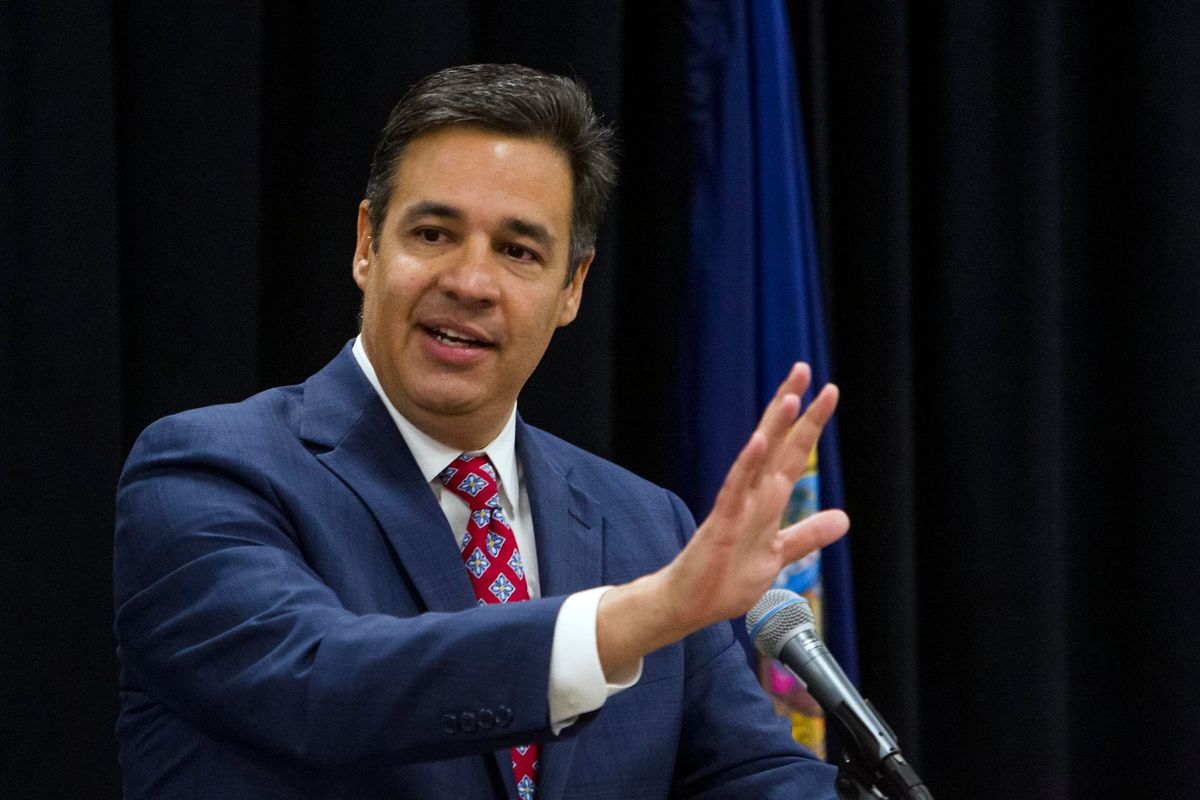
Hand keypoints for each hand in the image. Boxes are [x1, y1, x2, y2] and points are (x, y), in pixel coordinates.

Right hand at [596, 363, 849, 675]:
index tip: (826, 391)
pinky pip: (734, 490)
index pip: (793, 453)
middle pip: (777, 443)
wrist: (690, 604)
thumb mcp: (779, 554)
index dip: (809, 423)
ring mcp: (736, 507)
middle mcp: (753, 495)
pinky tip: (756, 442)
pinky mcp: (721, 524)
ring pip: (758, 459)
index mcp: (768, 500)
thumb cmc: (727, 578)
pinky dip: (746, 465)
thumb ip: (808, 534)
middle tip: (803, 367)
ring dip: (772, 428)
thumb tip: (843, 518)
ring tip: (789, 396)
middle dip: (792, 407)